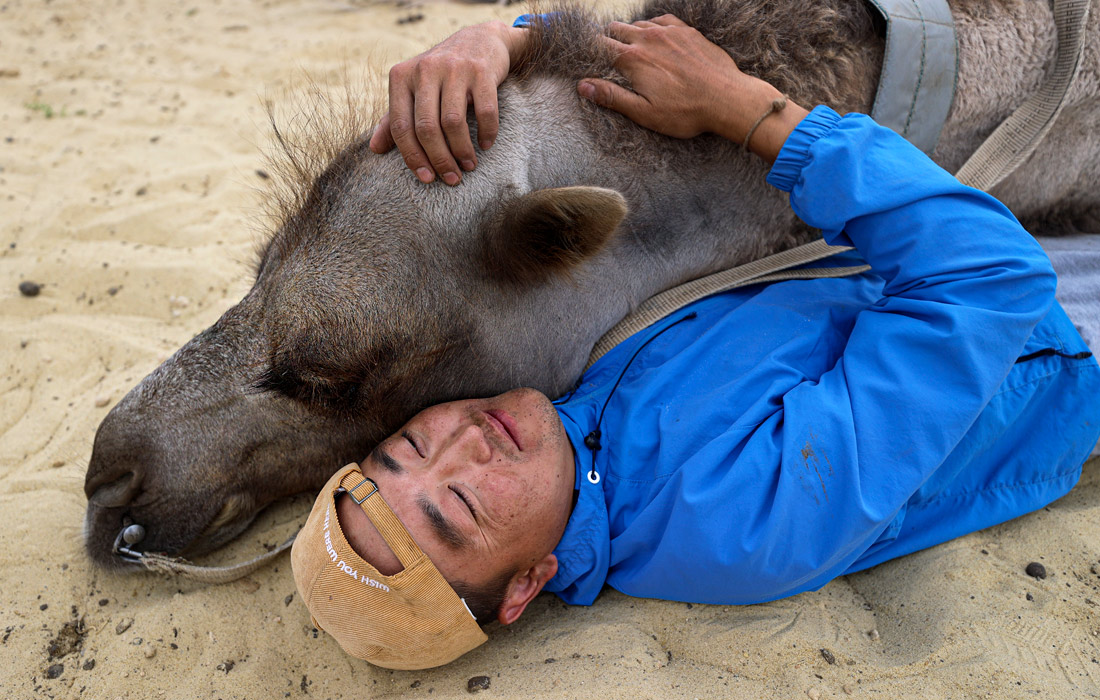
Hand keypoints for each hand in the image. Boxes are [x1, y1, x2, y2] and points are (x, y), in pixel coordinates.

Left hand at [369, 21, 527, 184]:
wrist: (480, 39)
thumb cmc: (441, 73)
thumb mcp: (413, 89)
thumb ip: (394, 118)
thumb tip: (374, 149)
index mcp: (402, 76)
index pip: (400, 126)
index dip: (412, 157)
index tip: (426, 178)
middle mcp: (425, 70)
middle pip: (426, 128)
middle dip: (439, 159)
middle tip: (451, 178)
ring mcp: (454, 69)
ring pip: (453, 122)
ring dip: (462, 151)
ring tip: (468, 166)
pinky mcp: (481, 71)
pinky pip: (485, 111)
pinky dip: (486, 133)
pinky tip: (486, 145)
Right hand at [578, 15, 807, 162]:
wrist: (727, 99)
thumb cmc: (686, 112)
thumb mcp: (644, 113)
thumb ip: (612, 97)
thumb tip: (583, 86)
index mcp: (633, 60)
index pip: (601, 45)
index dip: (591, 50)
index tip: (588, 57)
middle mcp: (648, 39)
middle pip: (617, 29)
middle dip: (609, 40)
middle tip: (610, 57)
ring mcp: (670, 32)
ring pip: (639, 23)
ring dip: (631, 34)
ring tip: (633, 51)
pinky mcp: (688, 31)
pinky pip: (662, 19)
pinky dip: (654, 27)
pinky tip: (656, 38)